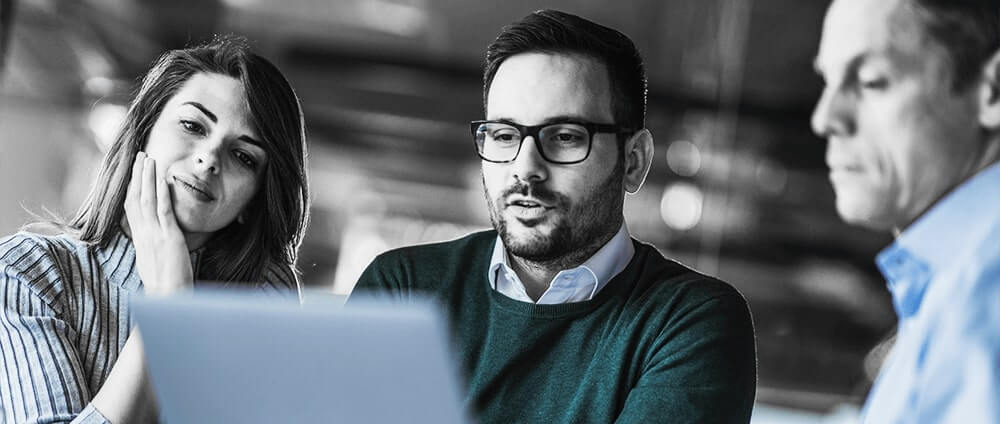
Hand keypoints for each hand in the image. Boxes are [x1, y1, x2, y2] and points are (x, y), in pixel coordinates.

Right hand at [124, 151, 192, 296]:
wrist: (168, 299)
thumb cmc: (165, 286)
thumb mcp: (154, 263)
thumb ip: (153, 248)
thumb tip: (155, 242)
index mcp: (140, 240)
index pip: (132, 208)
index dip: (131, 188)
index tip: (133, 173)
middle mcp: (144, 235)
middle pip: (135, 198)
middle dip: (137, 176)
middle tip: (139, 156)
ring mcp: (155, 235)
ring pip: (146, 200)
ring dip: (147, 177)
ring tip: (148, 158)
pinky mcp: (169, 238)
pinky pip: (163, 210)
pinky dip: (161, 193)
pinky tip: (162, 178)